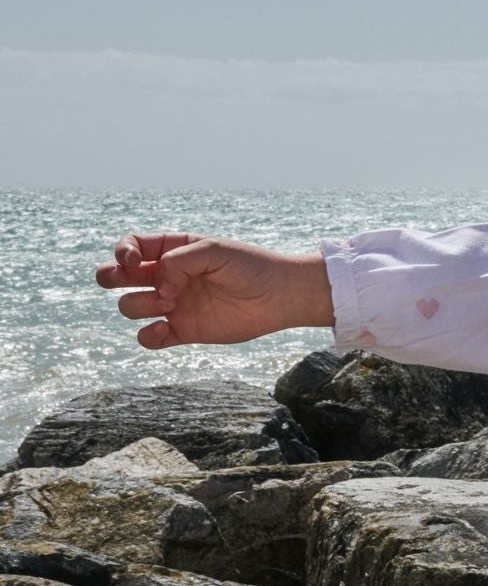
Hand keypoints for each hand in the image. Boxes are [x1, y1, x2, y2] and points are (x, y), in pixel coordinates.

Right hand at [96, 233, 334, 348]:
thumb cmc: (249, 266)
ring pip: (131, 306)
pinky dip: (148, 336)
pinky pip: (150, 338)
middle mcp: (167, 278)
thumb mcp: (213, 251)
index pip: (130, 248)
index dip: (121, 253)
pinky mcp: (184, 331)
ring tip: (168, 302)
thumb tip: (159, 286)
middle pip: (118, 277)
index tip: (132, 261)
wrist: (279, 296)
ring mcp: (173, 305)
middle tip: (126, 279)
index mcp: (171, 251)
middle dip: (110, 277)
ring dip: (140, 304)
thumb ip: (178, 261)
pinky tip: (164, 329)